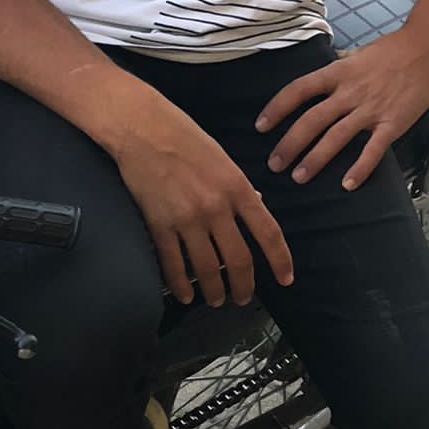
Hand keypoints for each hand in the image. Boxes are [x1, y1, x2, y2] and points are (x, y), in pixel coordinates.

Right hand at [110, 90, 292, 307]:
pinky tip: (185, 294)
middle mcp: (216, 207)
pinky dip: (180, 285)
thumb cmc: (184, 137)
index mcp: (237, 188)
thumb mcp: (224, 158)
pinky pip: (173, 264)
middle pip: (238, 260)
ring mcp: (186, 218)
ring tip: (217, 300)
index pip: (268, 233)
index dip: (280, 260)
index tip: (285, 279)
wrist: (143, 128)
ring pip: (207, 269)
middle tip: (243, 298)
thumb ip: (239, 188)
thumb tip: (256, 207)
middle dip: (244, 286)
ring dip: (214, 291)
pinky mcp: (159, 224)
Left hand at [257, 30, 428, 191]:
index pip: (298, 90)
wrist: (427, 48)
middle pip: (311, 120)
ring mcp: (370, 110)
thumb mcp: (356, 56)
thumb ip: (336, 73)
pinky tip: (348, 184)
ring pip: (336, 137)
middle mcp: (349, 92)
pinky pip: (373, 150)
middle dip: (289, 144)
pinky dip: (360, 168)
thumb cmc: (392, 50)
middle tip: (275, 164)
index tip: (261, 126)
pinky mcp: (392, 123)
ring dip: (315, 159)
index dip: (277, 109)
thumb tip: (318, 84)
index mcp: (337, 73)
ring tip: (299, 176)